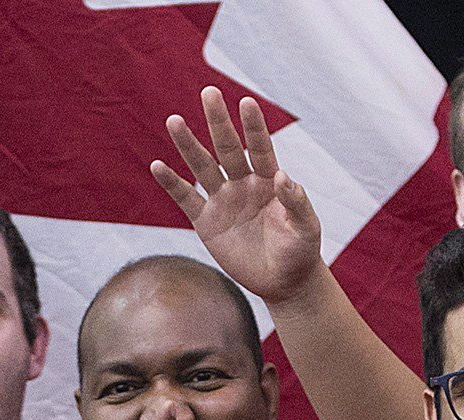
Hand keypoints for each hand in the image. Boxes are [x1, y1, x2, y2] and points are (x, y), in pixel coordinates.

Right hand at [151, 88, 323, 304]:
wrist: (284, 281)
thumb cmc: (300, 251)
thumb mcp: (306, 228)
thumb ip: (296, 202)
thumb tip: (282, 176)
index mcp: (269, 180)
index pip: (260, 147)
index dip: (254, 127)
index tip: (246, 103)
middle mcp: (244, 183)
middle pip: (228, 148)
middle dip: (218, 122)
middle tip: (209, 93)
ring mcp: (223, 200)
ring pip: (203, 167)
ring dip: (189, 145)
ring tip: (174, 120)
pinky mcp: (206, 221)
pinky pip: (186, 199)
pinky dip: (172, 183)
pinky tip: (157, 166)